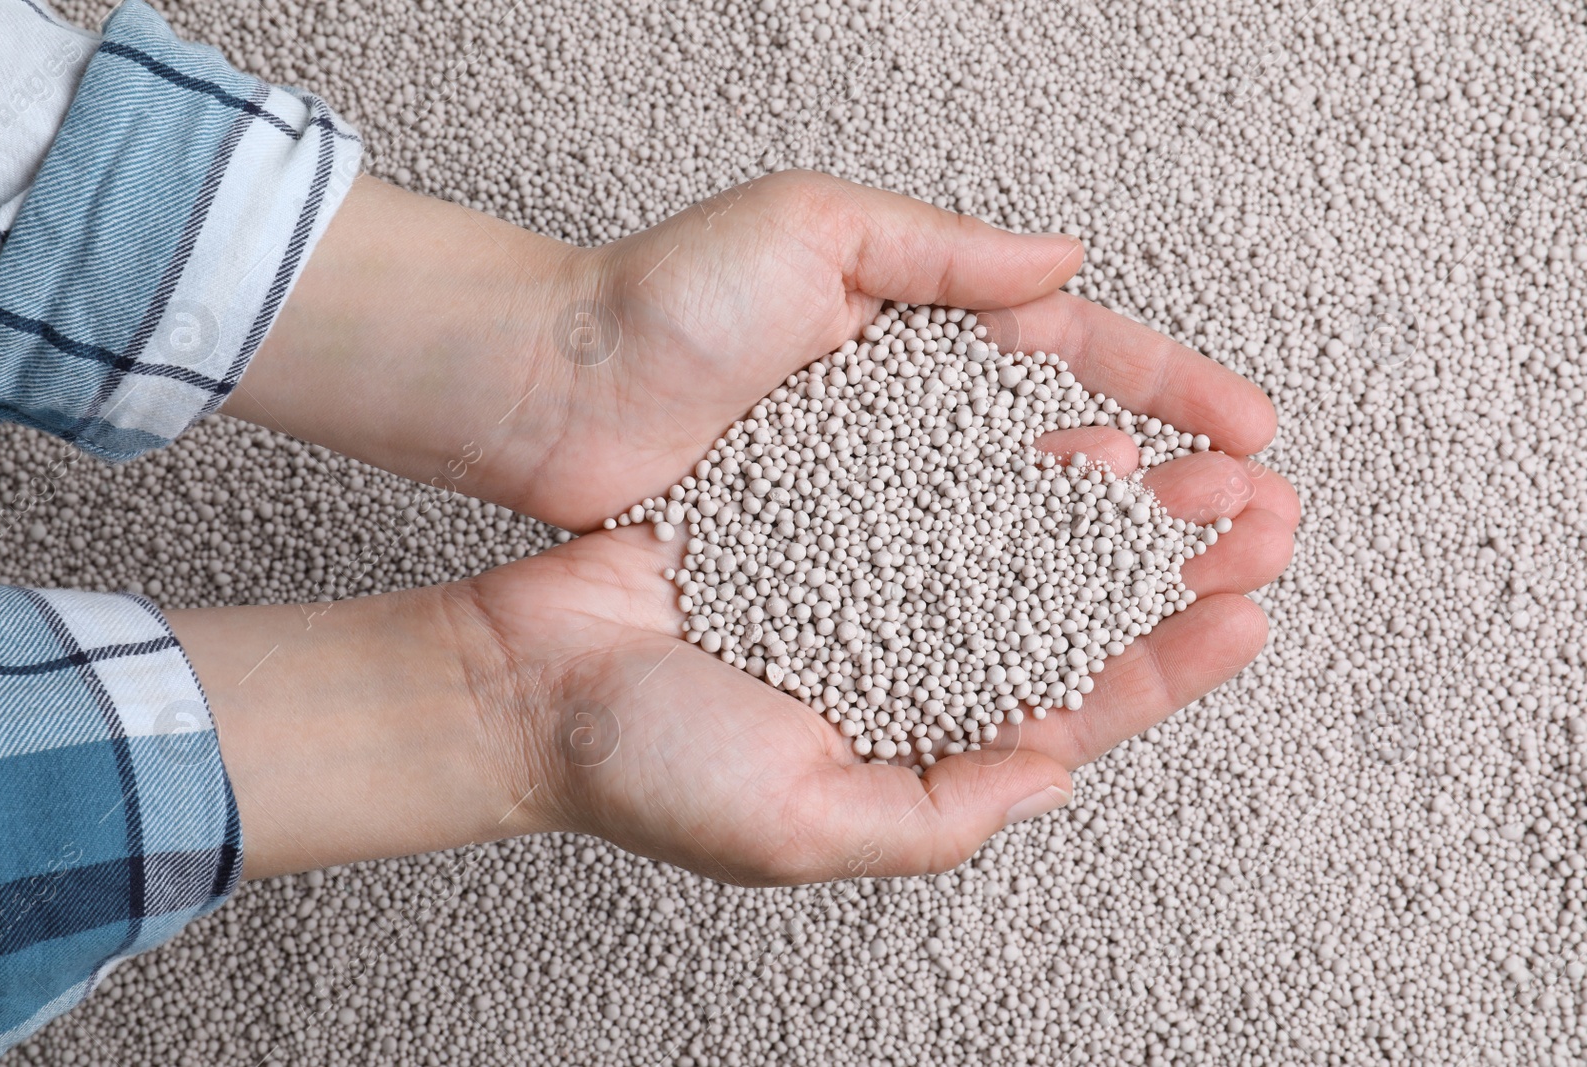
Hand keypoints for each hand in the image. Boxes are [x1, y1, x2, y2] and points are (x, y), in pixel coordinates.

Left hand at [229, 172, 1280, 531]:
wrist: (541, 398)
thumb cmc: (659, 303)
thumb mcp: (807, 228)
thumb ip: (939, 249)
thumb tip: (1068, 259)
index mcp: (921, 332)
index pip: (1076, 358)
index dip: (1171, 391)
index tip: (1250, 432)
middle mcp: (911, 422)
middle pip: (1071, 459)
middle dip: (1174, 490)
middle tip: (1261, 525)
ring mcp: (874, 502)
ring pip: (1022, 538)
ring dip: (1118, 563)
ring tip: (1206, 587)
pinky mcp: (827, 569)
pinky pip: (940, 596)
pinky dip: (1012, 615)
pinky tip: (1076, 637)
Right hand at [448, 429, 1297, 884]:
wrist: (525, 675)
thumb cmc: (645, 767)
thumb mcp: (800, 827)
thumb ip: (937, 814)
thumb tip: (1054, 775)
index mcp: (917, 742)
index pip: (1072, 707)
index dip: (1167, 664)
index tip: (1250, 613)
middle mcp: (907, 658)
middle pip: (1066, 608)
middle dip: (1165, 569)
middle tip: (1260, 519)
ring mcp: (869, 577)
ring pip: (1016, 532)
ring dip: (1106, 501)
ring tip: (1187, 462)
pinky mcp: (823, 505)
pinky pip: (931, 472)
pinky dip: (1001, 451)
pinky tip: (1061, 423)